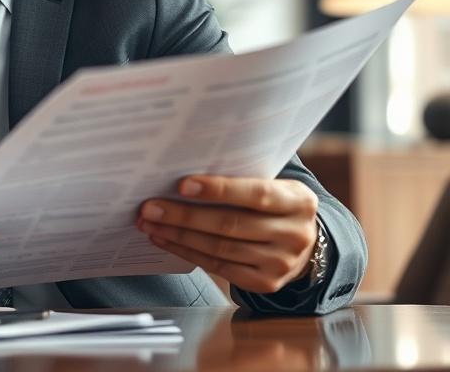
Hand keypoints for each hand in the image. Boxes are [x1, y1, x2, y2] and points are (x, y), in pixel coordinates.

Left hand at [137, 176, 318, 294]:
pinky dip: (186, 251)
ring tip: (149, 223)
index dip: (218, 189)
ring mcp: (280, 263)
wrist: (304, 244)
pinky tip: (165, 239)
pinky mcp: (264, 282)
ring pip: (219, 248)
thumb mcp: (275, 186)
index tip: (182, 185)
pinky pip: (217, 266)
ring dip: (178, 235)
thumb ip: (243, 179)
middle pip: (230, 224)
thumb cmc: (277, 205)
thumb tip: (187, 173)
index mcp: (298, 201)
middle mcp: (294, 234)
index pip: (256, 194)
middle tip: (150, 207)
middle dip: (184, 215)